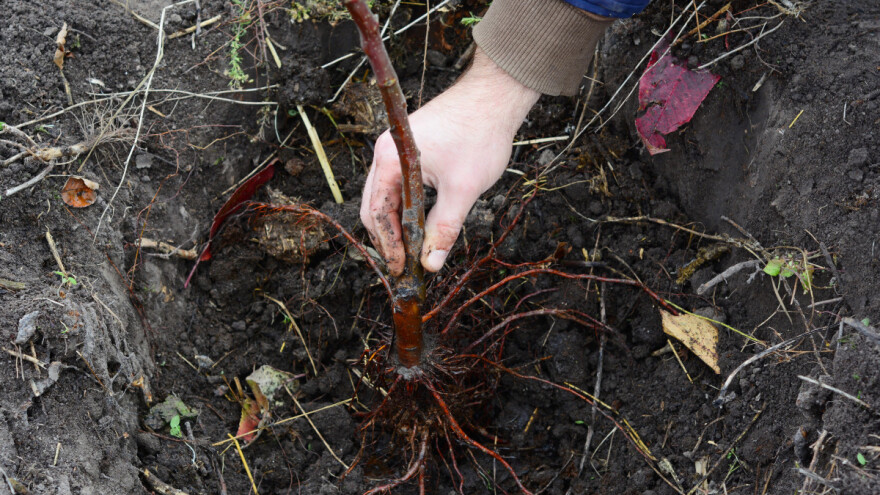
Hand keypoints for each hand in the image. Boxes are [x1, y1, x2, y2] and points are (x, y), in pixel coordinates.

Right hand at [361, 48, 539, 275]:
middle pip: (374, 206)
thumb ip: (443, 229)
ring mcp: (396, 149)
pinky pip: (399, 185)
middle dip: (388, 238)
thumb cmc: (479, 136)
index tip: (401, 270)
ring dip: (397, 224)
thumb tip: (430, 263)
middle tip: (404, 266)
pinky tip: (419, 224)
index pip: (377, 213)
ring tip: (412, 251)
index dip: (388, 246)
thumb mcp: (463, 190)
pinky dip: (405, 208)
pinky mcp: (409, 148)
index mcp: (391, 160)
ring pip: (386, 196)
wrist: (494, 96)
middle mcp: (386, 153)